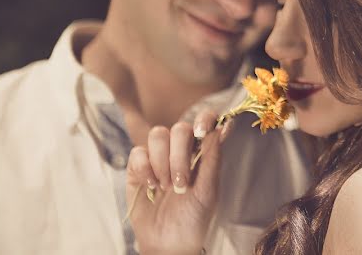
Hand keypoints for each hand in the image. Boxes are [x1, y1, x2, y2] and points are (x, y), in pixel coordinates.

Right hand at [126, 110, 231, 254]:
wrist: (168, 242)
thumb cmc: (194, 217)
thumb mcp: (208, 190)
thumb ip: (213, 158)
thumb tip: (224, 126)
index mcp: (202, 152)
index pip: (205, 121)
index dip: (203, 119)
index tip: (201, 134)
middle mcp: (181, 150)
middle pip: (179, 128)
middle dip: (179, 156)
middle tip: (181, 183)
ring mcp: (158, 156)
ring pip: (158, 135)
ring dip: (162, 163)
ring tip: (166, 187)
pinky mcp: (137, 167)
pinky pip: (138, 152)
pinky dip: (145, 169)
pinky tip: (152, 187)